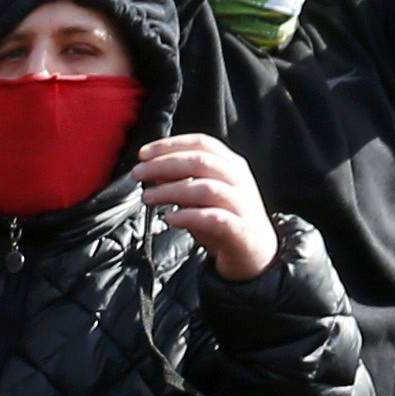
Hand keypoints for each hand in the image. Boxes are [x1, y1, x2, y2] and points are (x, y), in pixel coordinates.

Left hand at [133, 135, 277, 278]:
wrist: (255, 252)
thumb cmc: (225, 218)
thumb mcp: (200, 195)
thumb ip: (180, 180)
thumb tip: (152, 168)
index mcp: (230, 164)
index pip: (201, 143)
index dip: (170, 145)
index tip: (144, 154)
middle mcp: (238, 179)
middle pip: (200, 161)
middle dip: (164, 164)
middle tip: (138, 173)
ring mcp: (241, 203)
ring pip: (206, 188)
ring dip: (172, 190)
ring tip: (148, 197)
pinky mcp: (240, 228)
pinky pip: (213, 218)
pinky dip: (189, 216)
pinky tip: (170, 218)